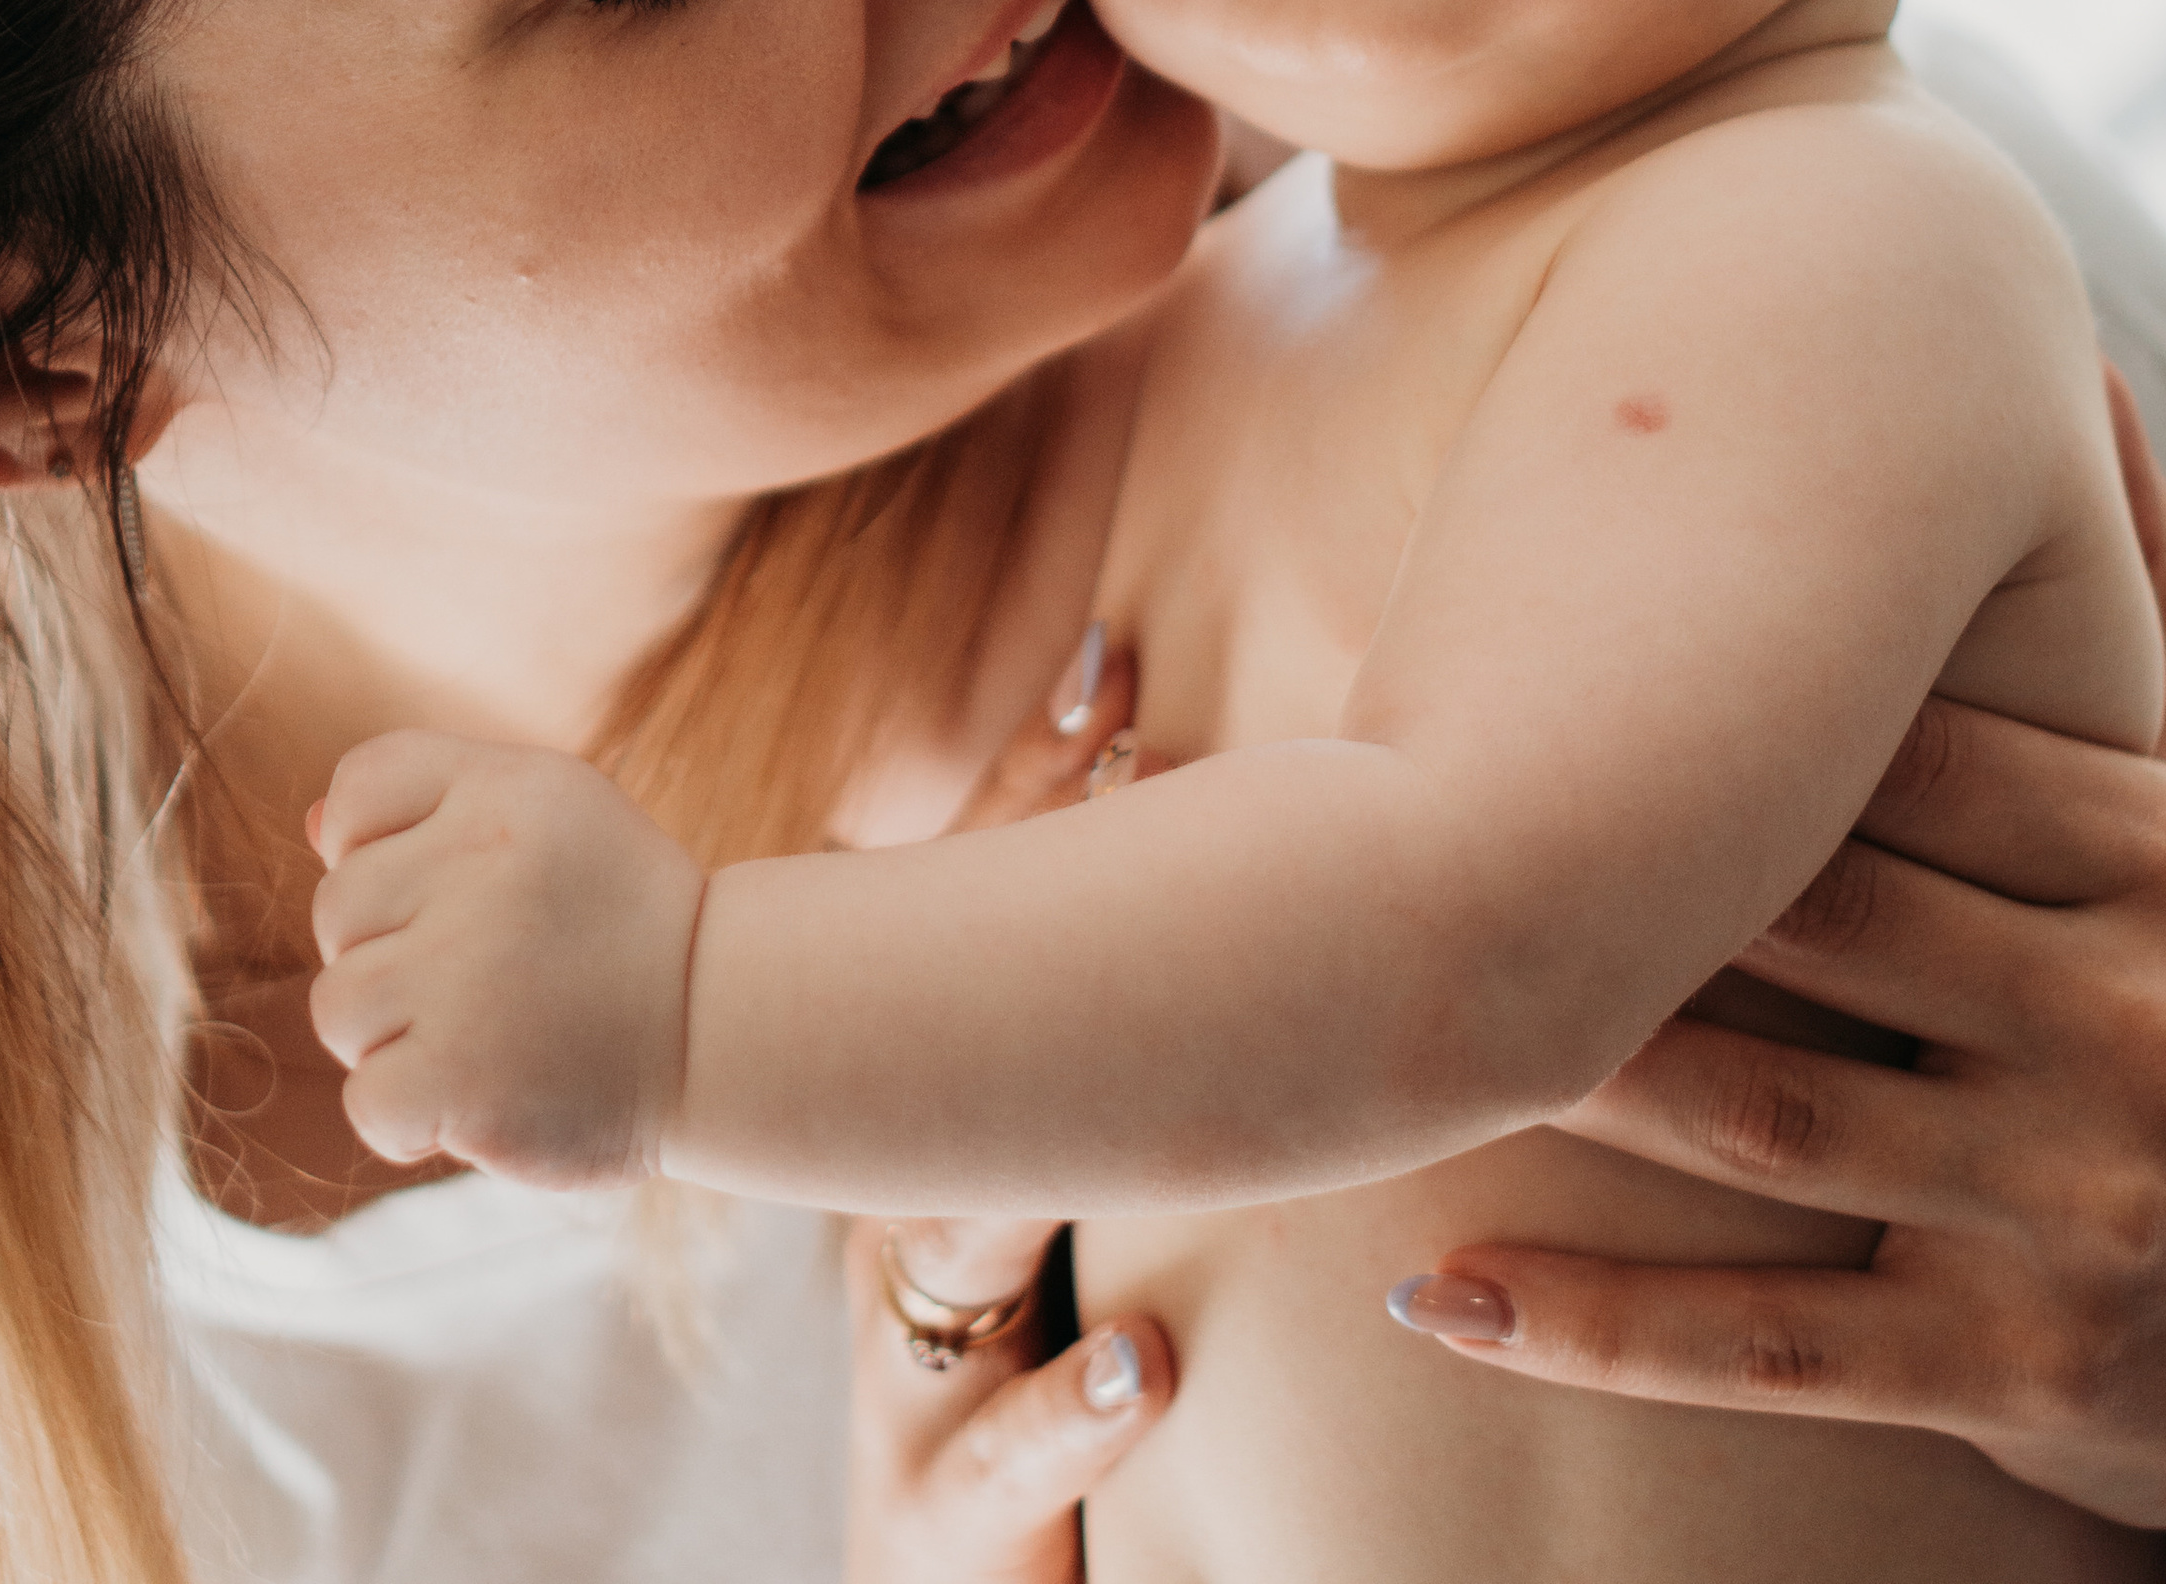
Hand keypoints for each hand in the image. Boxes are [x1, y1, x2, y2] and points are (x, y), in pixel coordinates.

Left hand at [308, 731, 703, 1187]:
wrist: (719, 1028)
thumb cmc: (614, 919)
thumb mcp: (548, 819)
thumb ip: (431, 811)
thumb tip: (314, 829)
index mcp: (505, 790)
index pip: (358, 790)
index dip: (379, 845)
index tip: (454, 884)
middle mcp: (483, 866)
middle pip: (337, 908)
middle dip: (392, 951)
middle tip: (489, 972)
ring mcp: (470, 974)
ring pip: (338, 1007)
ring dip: (395, 1038)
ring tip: (487, 1031)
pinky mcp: (462, 1078)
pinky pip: (366, 1098)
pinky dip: (412, 1116)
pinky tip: (484, 1093)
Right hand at [844, 629, 1174, 1576]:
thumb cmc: (1028, 1389)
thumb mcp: (1071, 1212)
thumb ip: (1143, 1062)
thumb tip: (1254, 876)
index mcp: (948, 1150)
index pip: (978, 945)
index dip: (1035, 802)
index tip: (1114, 666)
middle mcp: (911, 1232)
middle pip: (955, 1045)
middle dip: (1021, 898)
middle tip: (1121, 763)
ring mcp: (915, 1365)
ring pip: (954, 1241)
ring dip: (1029, 1146)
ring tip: (1115, 1069)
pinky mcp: (939, 1506)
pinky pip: (994, 1456)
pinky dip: (1065, 1410)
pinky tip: (1145, 1364)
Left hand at [1391, 374, 2165, 1572]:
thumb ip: (2154, 603)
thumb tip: (2094, 372)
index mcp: (2165, 868)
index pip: (1913, 757)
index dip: (1723, 701)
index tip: (1534, 631)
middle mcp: (2134, 1031)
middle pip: (1823, 918)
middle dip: (1620, 863)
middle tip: (1411, 795)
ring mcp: (2077, 1211)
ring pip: (1772, 1116)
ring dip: (1572, 1061)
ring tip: (1399, 996)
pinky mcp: (2017, 1372)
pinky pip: (1776, 1346)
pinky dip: (1600, 1326)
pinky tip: (1446, 1292)